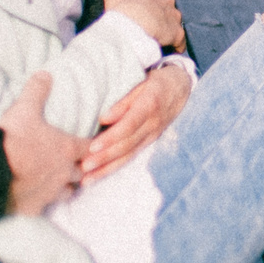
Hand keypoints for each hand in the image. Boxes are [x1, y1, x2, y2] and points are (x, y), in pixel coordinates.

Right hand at [0, 71, 82, 214]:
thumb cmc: (10, 139)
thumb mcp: (24, 109)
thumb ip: (37, 91)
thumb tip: (45, 74)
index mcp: (66, 148)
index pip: (91, 148)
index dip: (92, 146)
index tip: (93, 144)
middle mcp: (63, 173)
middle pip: (82, 173)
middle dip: (78, 168)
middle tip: (73, 163)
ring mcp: (49, 192)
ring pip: (67, 192)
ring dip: (64, 186)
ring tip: (57, 181)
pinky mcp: (33, 208)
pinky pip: (44, 207)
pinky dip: (41, 201)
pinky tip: (35, 197)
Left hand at [83, 63, 191, 181]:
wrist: (180, 88)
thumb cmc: (156, 83)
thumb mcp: (141, 83)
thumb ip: (123, 102)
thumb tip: (103, 118)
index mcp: (149, 106)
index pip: (129, 125)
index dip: (111, 137)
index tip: (93, 146)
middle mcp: (152, 125)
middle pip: (126, 145)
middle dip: (104, 158)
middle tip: (84, 166)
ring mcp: (151, 136)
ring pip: (127, 155)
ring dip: (106, 168)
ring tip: (86, 179)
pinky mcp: (148, 143)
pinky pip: (130, 157)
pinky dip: (113, 168)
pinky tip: (97, 176)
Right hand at [103, 0, 184, 48]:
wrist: (132, 26)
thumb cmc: (122, 8)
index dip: (148, 6)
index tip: (142, 14)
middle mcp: (166, 1)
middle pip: (166, 10)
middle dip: (160, 18)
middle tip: (148, 30)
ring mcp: (174, 17)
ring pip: (174, 24)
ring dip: (168, 32)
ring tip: (157, 42)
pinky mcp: (178, 33)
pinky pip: (179, 42)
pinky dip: (175, 47)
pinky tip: (167, 52)